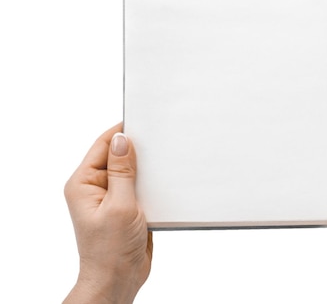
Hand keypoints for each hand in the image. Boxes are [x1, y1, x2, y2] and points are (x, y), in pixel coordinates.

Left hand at [63, 123, 151, 303]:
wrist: (118, 280)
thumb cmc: (110, 250)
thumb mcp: (119, 206)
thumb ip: (122, 171)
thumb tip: (122, 140)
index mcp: (84, 183)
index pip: (103, 145)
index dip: (122, 132)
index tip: (143, 120)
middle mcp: (96, 187)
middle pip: (119, 156)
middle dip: (139, 149)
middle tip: (161, 140)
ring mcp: (112, 197)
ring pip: (133, 171)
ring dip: (148, 168)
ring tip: (167, 161)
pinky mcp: (127, 207)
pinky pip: (141, 186)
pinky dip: (153, 183)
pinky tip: (167, 182)